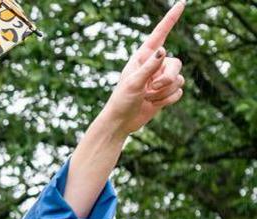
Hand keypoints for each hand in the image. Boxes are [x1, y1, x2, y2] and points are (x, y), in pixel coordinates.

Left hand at [101, 1, 185, 136]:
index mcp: (143, 57)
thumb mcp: (133, 82)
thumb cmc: (121, 100)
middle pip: (177, 63)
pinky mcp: (166, 92)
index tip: (181, 3)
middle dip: (167, 79)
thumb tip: (163, 50)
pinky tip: (153, 104)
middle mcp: (155, 65)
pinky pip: (179, 92)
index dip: (171, 19)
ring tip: (147, 97)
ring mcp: (161, 78)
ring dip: (164, 92)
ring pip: (180, 79)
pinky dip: (167, 100)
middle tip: (149, 89)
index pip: (160, 34)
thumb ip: (149, 67)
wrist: (121, 122)